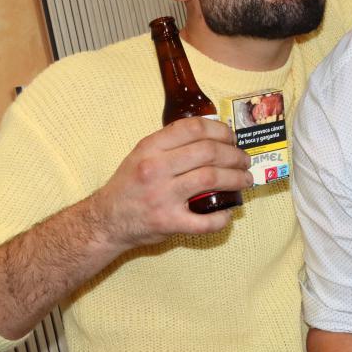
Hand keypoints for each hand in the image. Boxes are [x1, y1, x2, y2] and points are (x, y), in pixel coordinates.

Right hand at [91, 117, 251, 247]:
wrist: (105, 220)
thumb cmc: (128, 185)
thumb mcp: (142, 154)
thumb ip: (170, 143)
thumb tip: (211, 136)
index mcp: (150, 147)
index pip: (193, 128)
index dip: (220, 130)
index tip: (231, 138)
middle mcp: (156, 168)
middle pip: (209, 152)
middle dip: (234, 155)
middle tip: (244, 161)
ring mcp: (163, 196)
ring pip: (212, 179)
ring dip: (236, 179)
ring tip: (245, 180)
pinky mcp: (168, 222)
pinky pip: (205, 220)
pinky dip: (222, 217)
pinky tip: (229, 212)